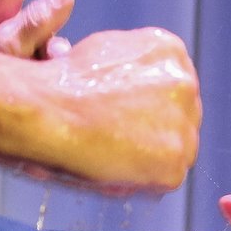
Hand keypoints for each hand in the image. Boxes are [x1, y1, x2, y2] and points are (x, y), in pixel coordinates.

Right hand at [34, 27, 200, 191]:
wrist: (44, 110)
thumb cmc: (62, 83)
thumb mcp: (105, 49)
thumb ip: (134, 65)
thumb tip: (137, 82)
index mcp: (170, 50)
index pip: (173, 85)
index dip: (149, 104)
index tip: (127, 115)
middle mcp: (186, 83)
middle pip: (181, 114)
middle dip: (155, 128)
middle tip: (118, 139)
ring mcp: (184, 124)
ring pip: (177, 147)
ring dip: (150, 155)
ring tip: (110, 153)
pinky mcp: (174, 163)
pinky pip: (164, 179)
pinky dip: (141, 181)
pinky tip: (113, 170)